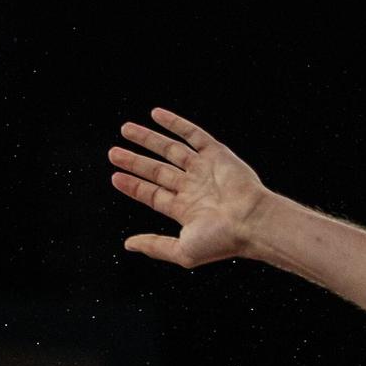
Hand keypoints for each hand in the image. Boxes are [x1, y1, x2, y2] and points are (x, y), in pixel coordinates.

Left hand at [109, 108, 273, 268]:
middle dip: (134, 161)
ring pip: (170, 149)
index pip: (152, 194)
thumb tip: (129, 245)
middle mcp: (193, 187)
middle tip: (113, 153)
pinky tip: (156, 114)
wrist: (252, 222)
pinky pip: (193, 135)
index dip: (133, 185)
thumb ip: (155, 246)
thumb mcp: (182, 251)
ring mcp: (204, 169)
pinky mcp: (217, 154)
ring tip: (125, 130)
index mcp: (186, 209)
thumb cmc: (222, 240)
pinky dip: (175, 124)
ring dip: (148, 139)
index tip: (115, 177)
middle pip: (157, 170)